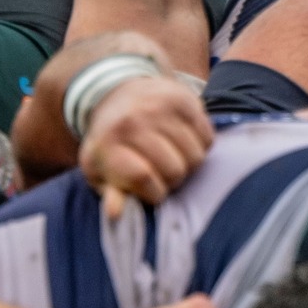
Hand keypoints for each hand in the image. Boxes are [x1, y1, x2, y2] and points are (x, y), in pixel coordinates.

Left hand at [82, 76, 213, 216]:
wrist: (117, 95)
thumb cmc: (111, 143)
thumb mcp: (99, 170)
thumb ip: (111, 192)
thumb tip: (116, 213)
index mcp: (108, 144)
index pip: (143, 177)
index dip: (154, 193)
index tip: (152, 191)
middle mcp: (133, 121)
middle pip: (174, 170)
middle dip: (172, 181)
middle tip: (163, 173)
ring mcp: (160, 107)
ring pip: (195, 157)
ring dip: (188, 164)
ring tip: (173, 157)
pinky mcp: (184, 99)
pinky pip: (208, 138)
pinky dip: (201, 146)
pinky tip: (184, 142)